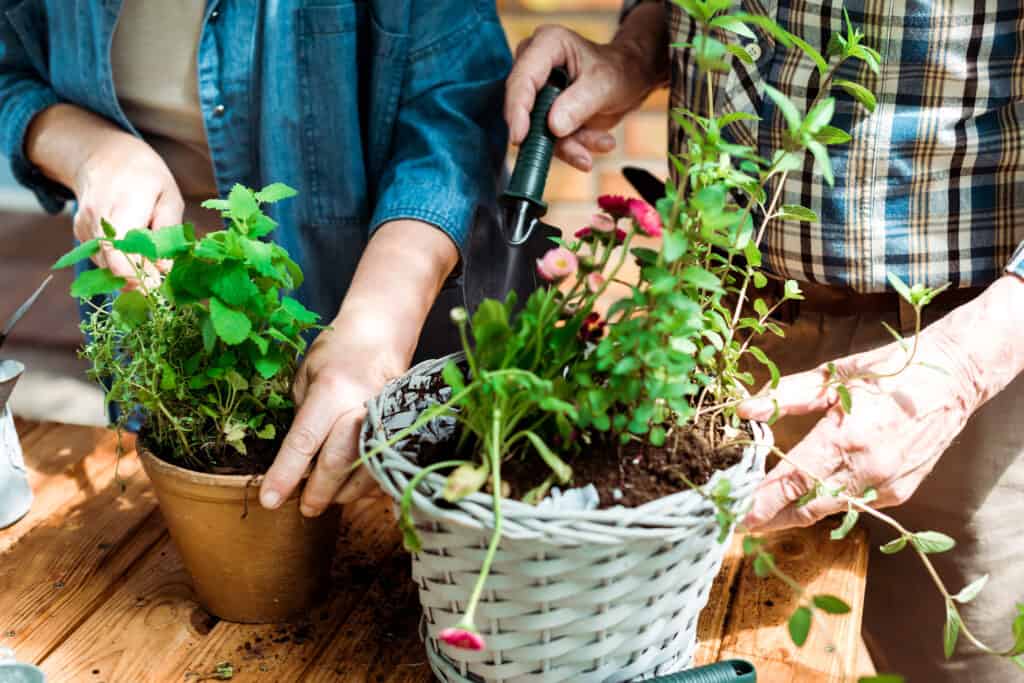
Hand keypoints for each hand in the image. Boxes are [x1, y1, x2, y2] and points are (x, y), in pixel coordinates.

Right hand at [73, 134, 182, 284]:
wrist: (105, 156)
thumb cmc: (146, 177)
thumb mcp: (169, 198)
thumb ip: (168, 233)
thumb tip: (164, 268)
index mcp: (125, 203)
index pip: (120, 250)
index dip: (137, 275)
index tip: (156, 283)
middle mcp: (98, 215)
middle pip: (112, 263)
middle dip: (136, 278)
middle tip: (157, 279)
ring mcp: (85, 225)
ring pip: (106, 264)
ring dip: (128, 270)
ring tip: (147, 258)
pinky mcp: (80, 233)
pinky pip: (101, 257)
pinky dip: (118, 260)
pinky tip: (130, 247)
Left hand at [258, 325, 400, 515]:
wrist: (382, 334)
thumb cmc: (338, 351)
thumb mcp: (305, 375)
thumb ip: (301, 415)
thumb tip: (296, 456)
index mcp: (330, 390)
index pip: (304, 441)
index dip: (285, 474)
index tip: (270, 500)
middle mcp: (359, 406)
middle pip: (338, 462)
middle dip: (318, 492)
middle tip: (304, 509)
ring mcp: (384, 418)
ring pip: (364, 470)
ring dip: (343, 491)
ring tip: (326, 497)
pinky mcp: (399, 427)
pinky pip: (383, 464)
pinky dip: (365, 481)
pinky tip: (350, 484)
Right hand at [505, 3, 667, 171]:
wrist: (630, 81)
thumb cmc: (619, 71)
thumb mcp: (605, 84)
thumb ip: (579, 104)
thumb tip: (553, 127)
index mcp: (546, 45)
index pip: (522, 79)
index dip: (517, 109)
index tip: (519, 137)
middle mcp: (535, 66)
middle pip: (524, 108)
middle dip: (550, 136)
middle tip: (579, 153)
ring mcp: (537, 91)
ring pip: (537, 130)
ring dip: (570, 144)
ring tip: (602, 142)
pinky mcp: (543, 114)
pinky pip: (549, 139)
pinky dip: (574, 147)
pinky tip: (600, 142)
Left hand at [737, 324, 981, 531]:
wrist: (952, 380)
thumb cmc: (890, 372)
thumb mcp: (834, 376)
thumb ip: (787, 397)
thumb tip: (745, 409)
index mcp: (844, 439)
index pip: (791, 481)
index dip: (761, 502)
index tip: (736, 514)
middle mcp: (865, 470)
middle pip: (806, 506)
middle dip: (771, 517)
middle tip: (740, 520)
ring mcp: (885, 487)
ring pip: (828, 510)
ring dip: (796, 513)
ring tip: (765, 515)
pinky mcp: (899, 493)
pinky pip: (853, 505)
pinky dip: (827, 503)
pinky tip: (808, 498)